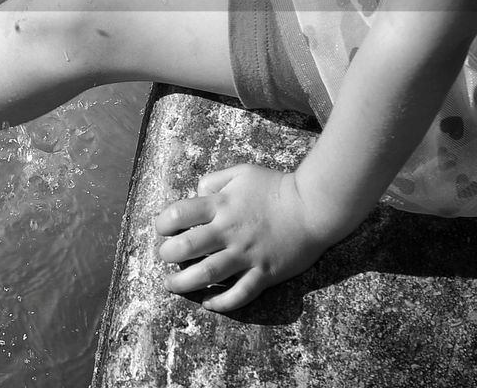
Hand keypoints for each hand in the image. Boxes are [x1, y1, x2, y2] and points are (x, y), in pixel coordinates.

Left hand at [153, 163, 346, 311]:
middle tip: (164, 258)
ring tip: (172, 285)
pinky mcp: (265, 273)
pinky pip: (240, 294)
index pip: (178, 214)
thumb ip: (215, 180)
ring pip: (207, 275)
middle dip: (167, 255)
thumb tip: (197, 192)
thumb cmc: (277, 187)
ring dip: (183, 283)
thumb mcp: (242, 172)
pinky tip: (209, 304)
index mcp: (221, 206)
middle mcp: (229, 232)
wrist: (315, 207)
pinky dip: (222, 303)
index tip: (163, 229)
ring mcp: (246, 255)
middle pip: (186, 247)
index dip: (162, 223)